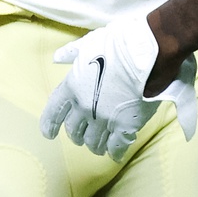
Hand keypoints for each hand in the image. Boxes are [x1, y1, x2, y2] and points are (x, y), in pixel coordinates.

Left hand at [39, 14, 196, 159]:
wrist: (148, 53)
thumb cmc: (120, 43)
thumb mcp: (89, 43)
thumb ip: (72, 53)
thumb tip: (57, 58)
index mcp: (72, 86)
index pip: (54, 111)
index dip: (49, 124)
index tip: (49, 134)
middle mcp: (84, 106)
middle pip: (74, 130)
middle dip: (77, 135)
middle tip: (82, 137)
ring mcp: (104, 119)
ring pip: (94, 142)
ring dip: (95, 145)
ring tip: (99, 146)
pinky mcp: (125, 127)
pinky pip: (116, 147)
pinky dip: (114, 152)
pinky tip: (115, 154)